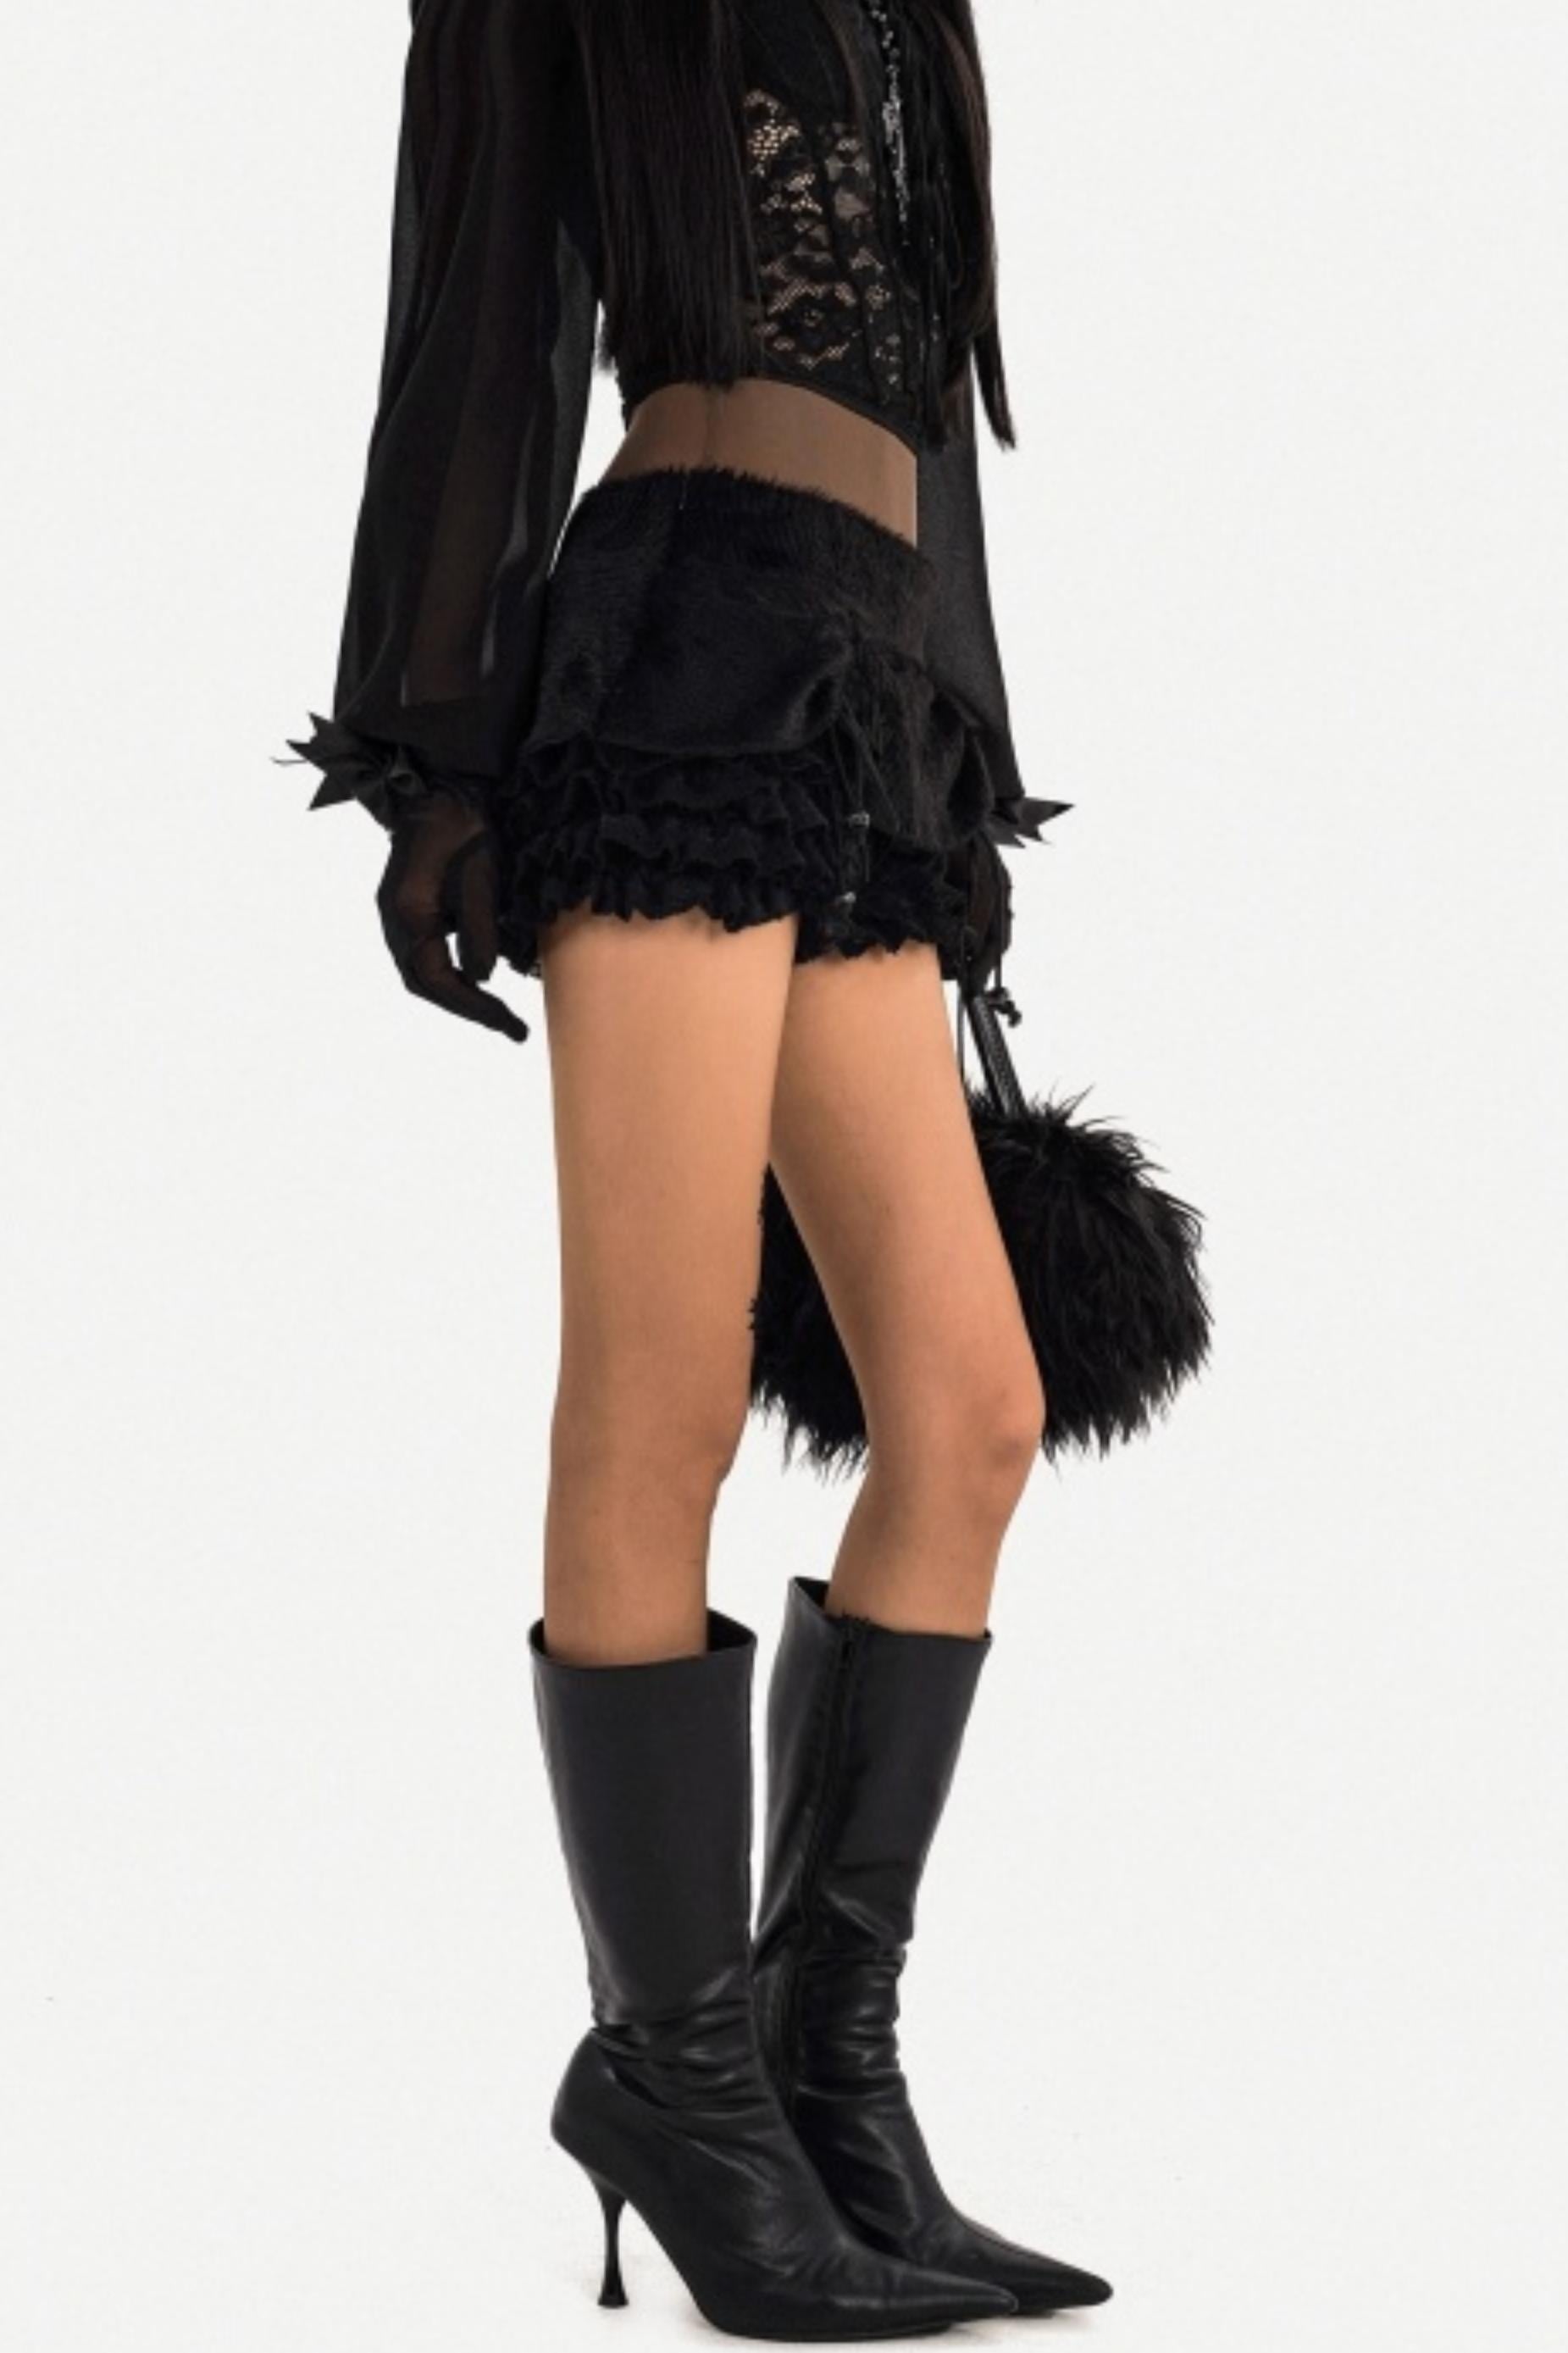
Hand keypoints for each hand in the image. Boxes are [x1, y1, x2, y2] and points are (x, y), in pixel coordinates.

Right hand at [375, 790, 529, 1040]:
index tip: (511, 1025)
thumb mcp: (482, 879)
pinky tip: (479, 976)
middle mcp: (395, 920)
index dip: (476, 1008)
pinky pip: (426, 953)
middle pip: (425, 983)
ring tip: (498, 1011)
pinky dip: (452, 972)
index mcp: (409, 914)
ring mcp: (397, 914)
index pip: (439, 980)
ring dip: (458, 994)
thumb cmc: (465, 827)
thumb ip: (480, 931)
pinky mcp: (409, 907)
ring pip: (423, 972)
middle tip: (508, 1025)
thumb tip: (482, 978)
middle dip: (466, 1007)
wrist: (441, 789)